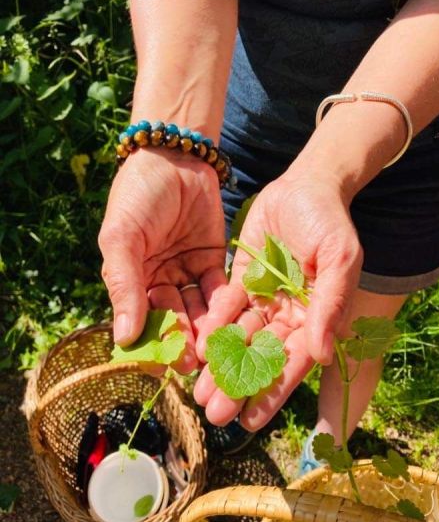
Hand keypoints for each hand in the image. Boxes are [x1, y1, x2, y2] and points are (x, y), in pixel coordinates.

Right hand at [98, 148, 226, 371]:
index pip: (143, 319)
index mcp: (133, 279)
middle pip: (174, 318)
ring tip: (220, 350)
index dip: (156, 340)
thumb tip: (123, 339)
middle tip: (200, 365)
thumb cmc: (138, 195)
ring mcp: (188, 271)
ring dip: (208, 329)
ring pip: (199, 308)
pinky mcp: (214, 260)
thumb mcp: (122, 238)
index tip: (169, 363)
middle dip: (187, 341)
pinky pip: (220, 287)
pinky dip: (225, 305)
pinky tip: (234, 322)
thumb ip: (125, 286)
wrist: (175, 156)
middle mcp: (160, 280)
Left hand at [194, 164, 362, 428]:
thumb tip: (321, 355)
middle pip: (261, 358)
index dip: (272, 392)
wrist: (307, 185)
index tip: (250, 422)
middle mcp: (288, 315)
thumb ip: (330, 306)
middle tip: (214, 414)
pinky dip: (213, 326)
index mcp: (314, 318)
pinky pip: (225, 307)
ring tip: (198, 392)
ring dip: (220, 365)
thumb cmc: (331, 223)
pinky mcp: (243, 280)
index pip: (292, 363)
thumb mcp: (340, 260)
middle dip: (238, 386)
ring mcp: (264, 299)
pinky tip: (197, 347)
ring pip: (240, 339)